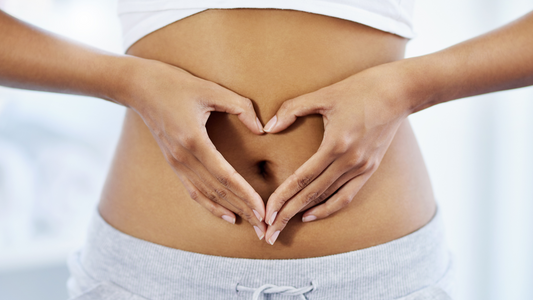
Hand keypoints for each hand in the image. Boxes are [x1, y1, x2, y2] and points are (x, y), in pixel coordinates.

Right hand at [120, 57, 266, 236]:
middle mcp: (183, 157)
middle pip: (217, 191)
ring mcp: (176, 163)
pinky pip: (193, 190)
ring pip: (206, 195)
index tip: (263, 210)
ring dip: (230, 211)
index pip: (225, 176)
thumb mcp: (211, 89)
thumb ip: (241, 107)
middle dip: (243, 210)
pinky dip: (210, 205)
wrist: (140, 87)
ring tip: (250, 224)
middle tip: (263, 226)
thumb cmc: (176, 84)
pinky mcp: (173, 163)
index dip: (245, 194)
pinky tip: (226, 214)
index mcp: (194, 140)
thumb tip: (261, 129)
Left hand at [261, 63, 411, 244]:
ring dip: (305, 214)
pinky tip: (312, 214)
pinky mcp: (371, 168)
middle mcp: (350, 161)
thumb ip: (292, 109)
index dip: (282, 197)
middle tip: (269, 232)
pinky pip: (347, 195)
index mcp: (336, 144)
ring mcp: (363, 167)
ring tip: (285, 227)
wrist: (400, 92)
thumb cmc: (359, 88)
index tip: (266, 213)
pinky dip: (329, 207)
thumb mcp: (323, 94)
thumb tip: (268, 127)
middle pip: (312, 195)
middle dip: (288, 214)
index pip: (302, 178)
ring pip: (329, 198)